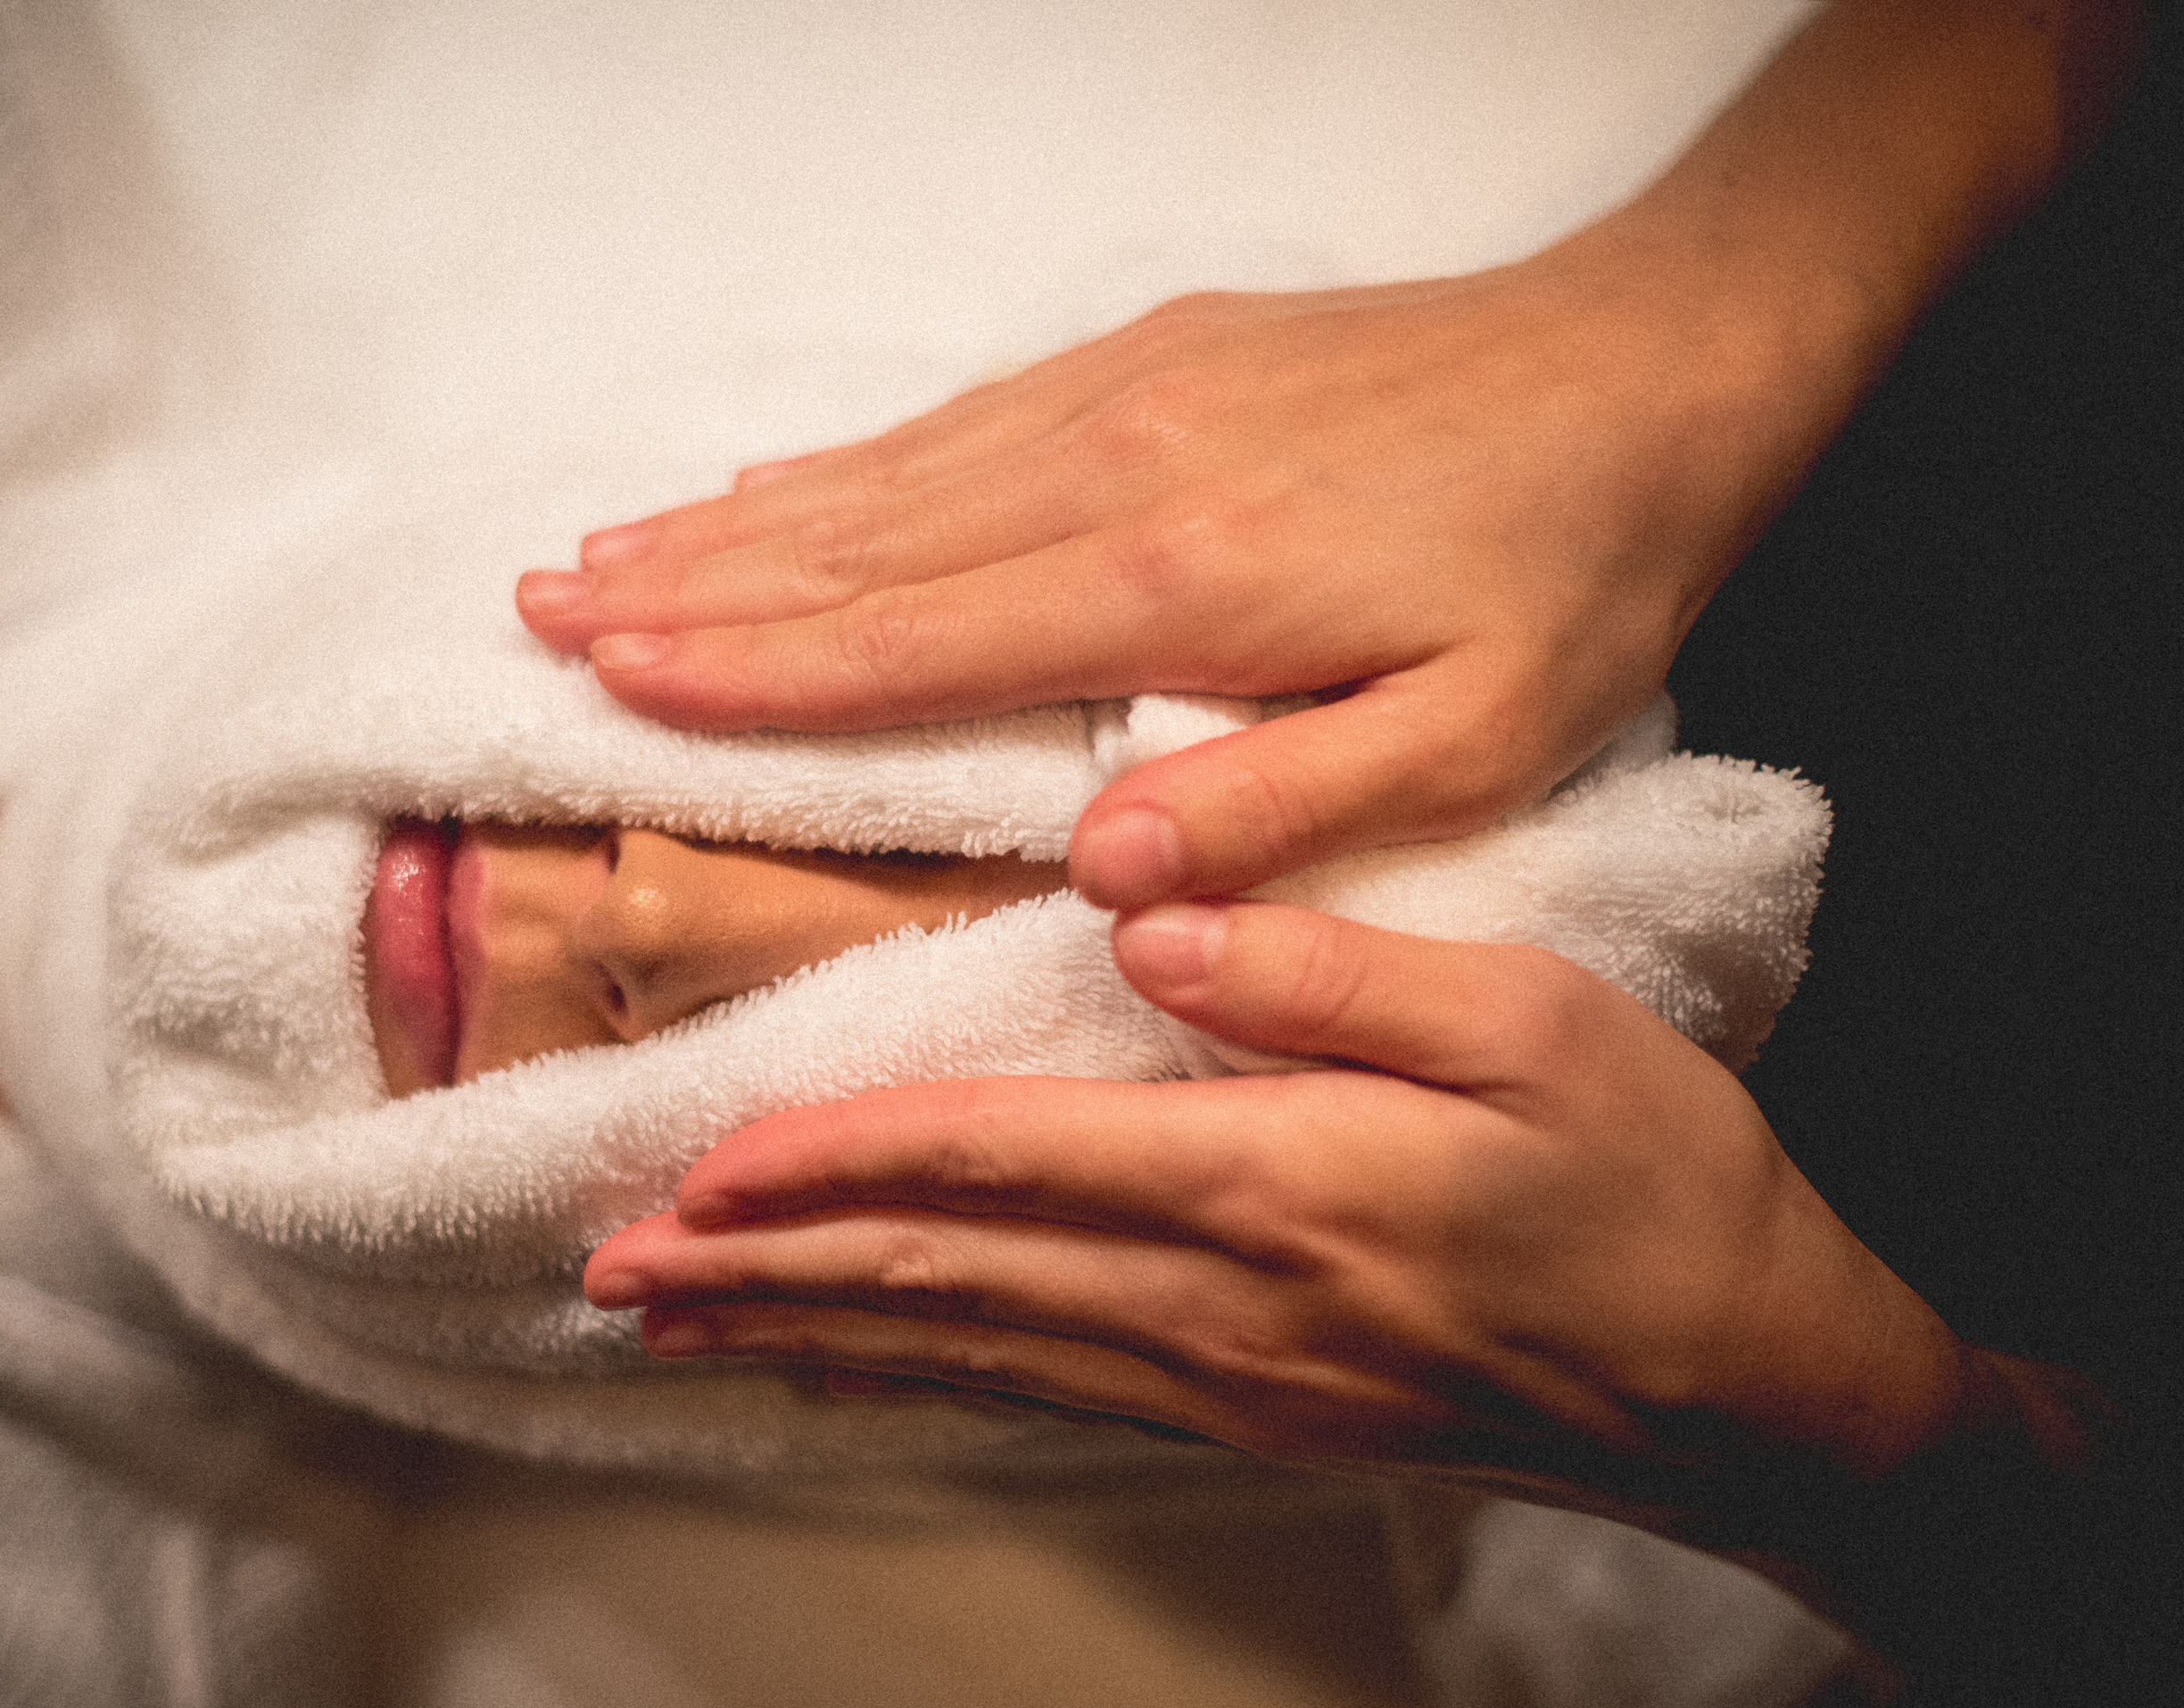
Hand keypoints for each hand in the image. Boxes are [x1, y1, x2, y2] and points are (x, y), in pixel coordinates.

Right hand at [522, 252, 1840, 905]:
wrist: (1653, 360)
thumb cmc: (1569, 572)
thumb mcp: (1475, 736)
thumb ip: (1285, 812)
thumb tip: (1102, 878)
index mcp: (1178, 588)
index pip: (913, 644)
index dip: (752, 677)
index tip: (607, 689)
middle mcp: (1116, 472)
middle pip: (854, 547)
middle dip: (683, 591)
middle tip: (530, 618)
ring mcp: (1125, 395)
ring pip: (882, 476)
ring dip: (730, 524)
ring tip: (596, 554)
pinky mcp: (1153, 352)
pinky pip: (953, 419)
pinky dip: (839, 465)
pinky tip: (768, 486)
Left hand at [583, 900, 1971, 1507]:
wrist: (1744, 1385)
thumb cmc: (1656, 1183)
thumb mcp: (1541, 1028)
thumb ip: (1339, 972)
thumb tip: (1157, 920)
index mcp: (1275, 1180)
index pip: (1005, 1163)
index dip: (838, 1164)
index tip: (698, 1162)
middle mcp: (1219, 1300)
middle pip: (945, 1280)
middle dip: (765, 1271)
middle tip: (611, 1271)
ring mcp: (1225, 1376)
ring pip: (968, 1354)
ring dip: (808, 1337)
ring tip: (678, 1330)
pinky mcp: (1246, 1412)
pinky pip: (1040, 1399)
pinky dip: (918, 1386)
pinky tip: (841, 1380)